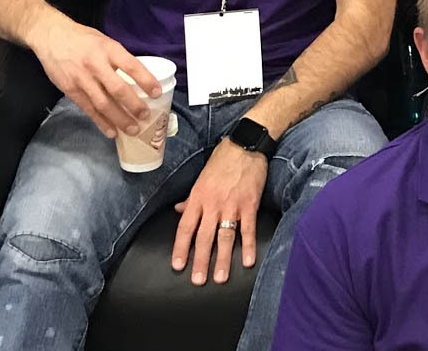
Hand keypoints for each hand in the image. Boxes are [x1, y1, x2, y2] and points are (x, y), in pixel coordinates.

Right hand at [28, 13, 158, 137]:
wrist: (51, 36)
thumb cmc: (83, 39)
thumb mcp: (105, 41)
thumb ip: (119, 58)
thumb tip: (139, 78)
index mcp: (109, 49)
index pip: (132, 66)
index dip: (146, 80)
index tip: (157, 93)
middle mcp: (95, 64)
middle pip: (118, 89)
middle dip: (133, 105)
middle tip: (145, 116)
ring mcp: (81, 79)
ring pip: (103, 103)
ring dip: (119, 119)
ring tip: (132, 129)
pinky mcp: (69, 89)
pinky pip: (88, 109)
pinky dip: (101, 122)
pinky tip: (111, 131)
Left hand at [171, 139, 267, 284]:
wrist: (245, 145)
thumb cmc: (222, 160)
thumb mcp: (201, 178)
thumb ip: (190, 198)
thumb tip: (178, 210)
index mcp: (198, 198)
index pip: (185, 228)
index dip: (181, 248)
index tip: (178, 266)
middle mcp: (212, 204)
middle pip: (204, 237)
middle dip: (200, 261)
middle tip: (198, 281)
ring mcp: (232, 205)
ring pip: (224, 237)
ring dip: (222, 259)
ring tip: (220, 278)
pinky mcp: (249, 204)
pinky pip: (248, 228)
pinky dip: (248, 245)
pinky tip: (248, 260)